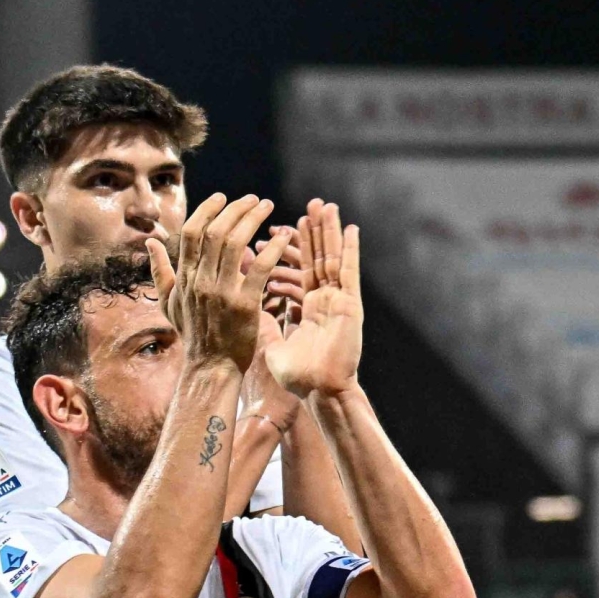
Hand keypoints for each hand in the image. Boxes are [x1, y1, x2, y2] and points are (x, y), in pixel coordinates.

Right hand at [149, 193, 285, 373]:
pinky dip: (272, 249)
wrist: (211, 366)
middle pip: (215, 232)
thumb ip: (160, 271)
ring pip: (235, 244)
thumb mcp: (168, 302)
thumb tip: (151, 242)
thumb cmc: (193, 334)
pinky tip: (283, 236)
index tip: (223, 196)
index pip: (192, 233)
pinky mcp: (244, 304)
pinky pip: (260, 269)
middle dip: (235, 209)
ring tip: (267, 206)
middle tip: (253, 198)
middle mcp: (200, 280)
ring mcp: (221, 292)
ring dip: (253, 220)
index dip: (207, 210)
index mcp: (184, 277)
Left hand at [263, 200, 364, 397]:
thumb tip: (247, 300)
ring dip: (330, 232)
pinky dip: (351, 250)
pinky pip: (348, 272)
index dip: (292, 248)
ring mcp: (338, 301)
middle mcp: (324, 300)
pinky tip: (351, 230)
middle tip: (312, 204)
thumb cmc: (297, 377)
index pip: (298, 270)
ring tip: (327, 206)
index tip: (284, 225)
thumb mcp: (272, 343)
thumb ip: (263, 321)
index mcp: (308, 308)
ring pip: (333, 258)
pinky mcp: (349, 305)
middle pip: (318, 257)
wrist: (318, 392)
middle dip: (314, 231)